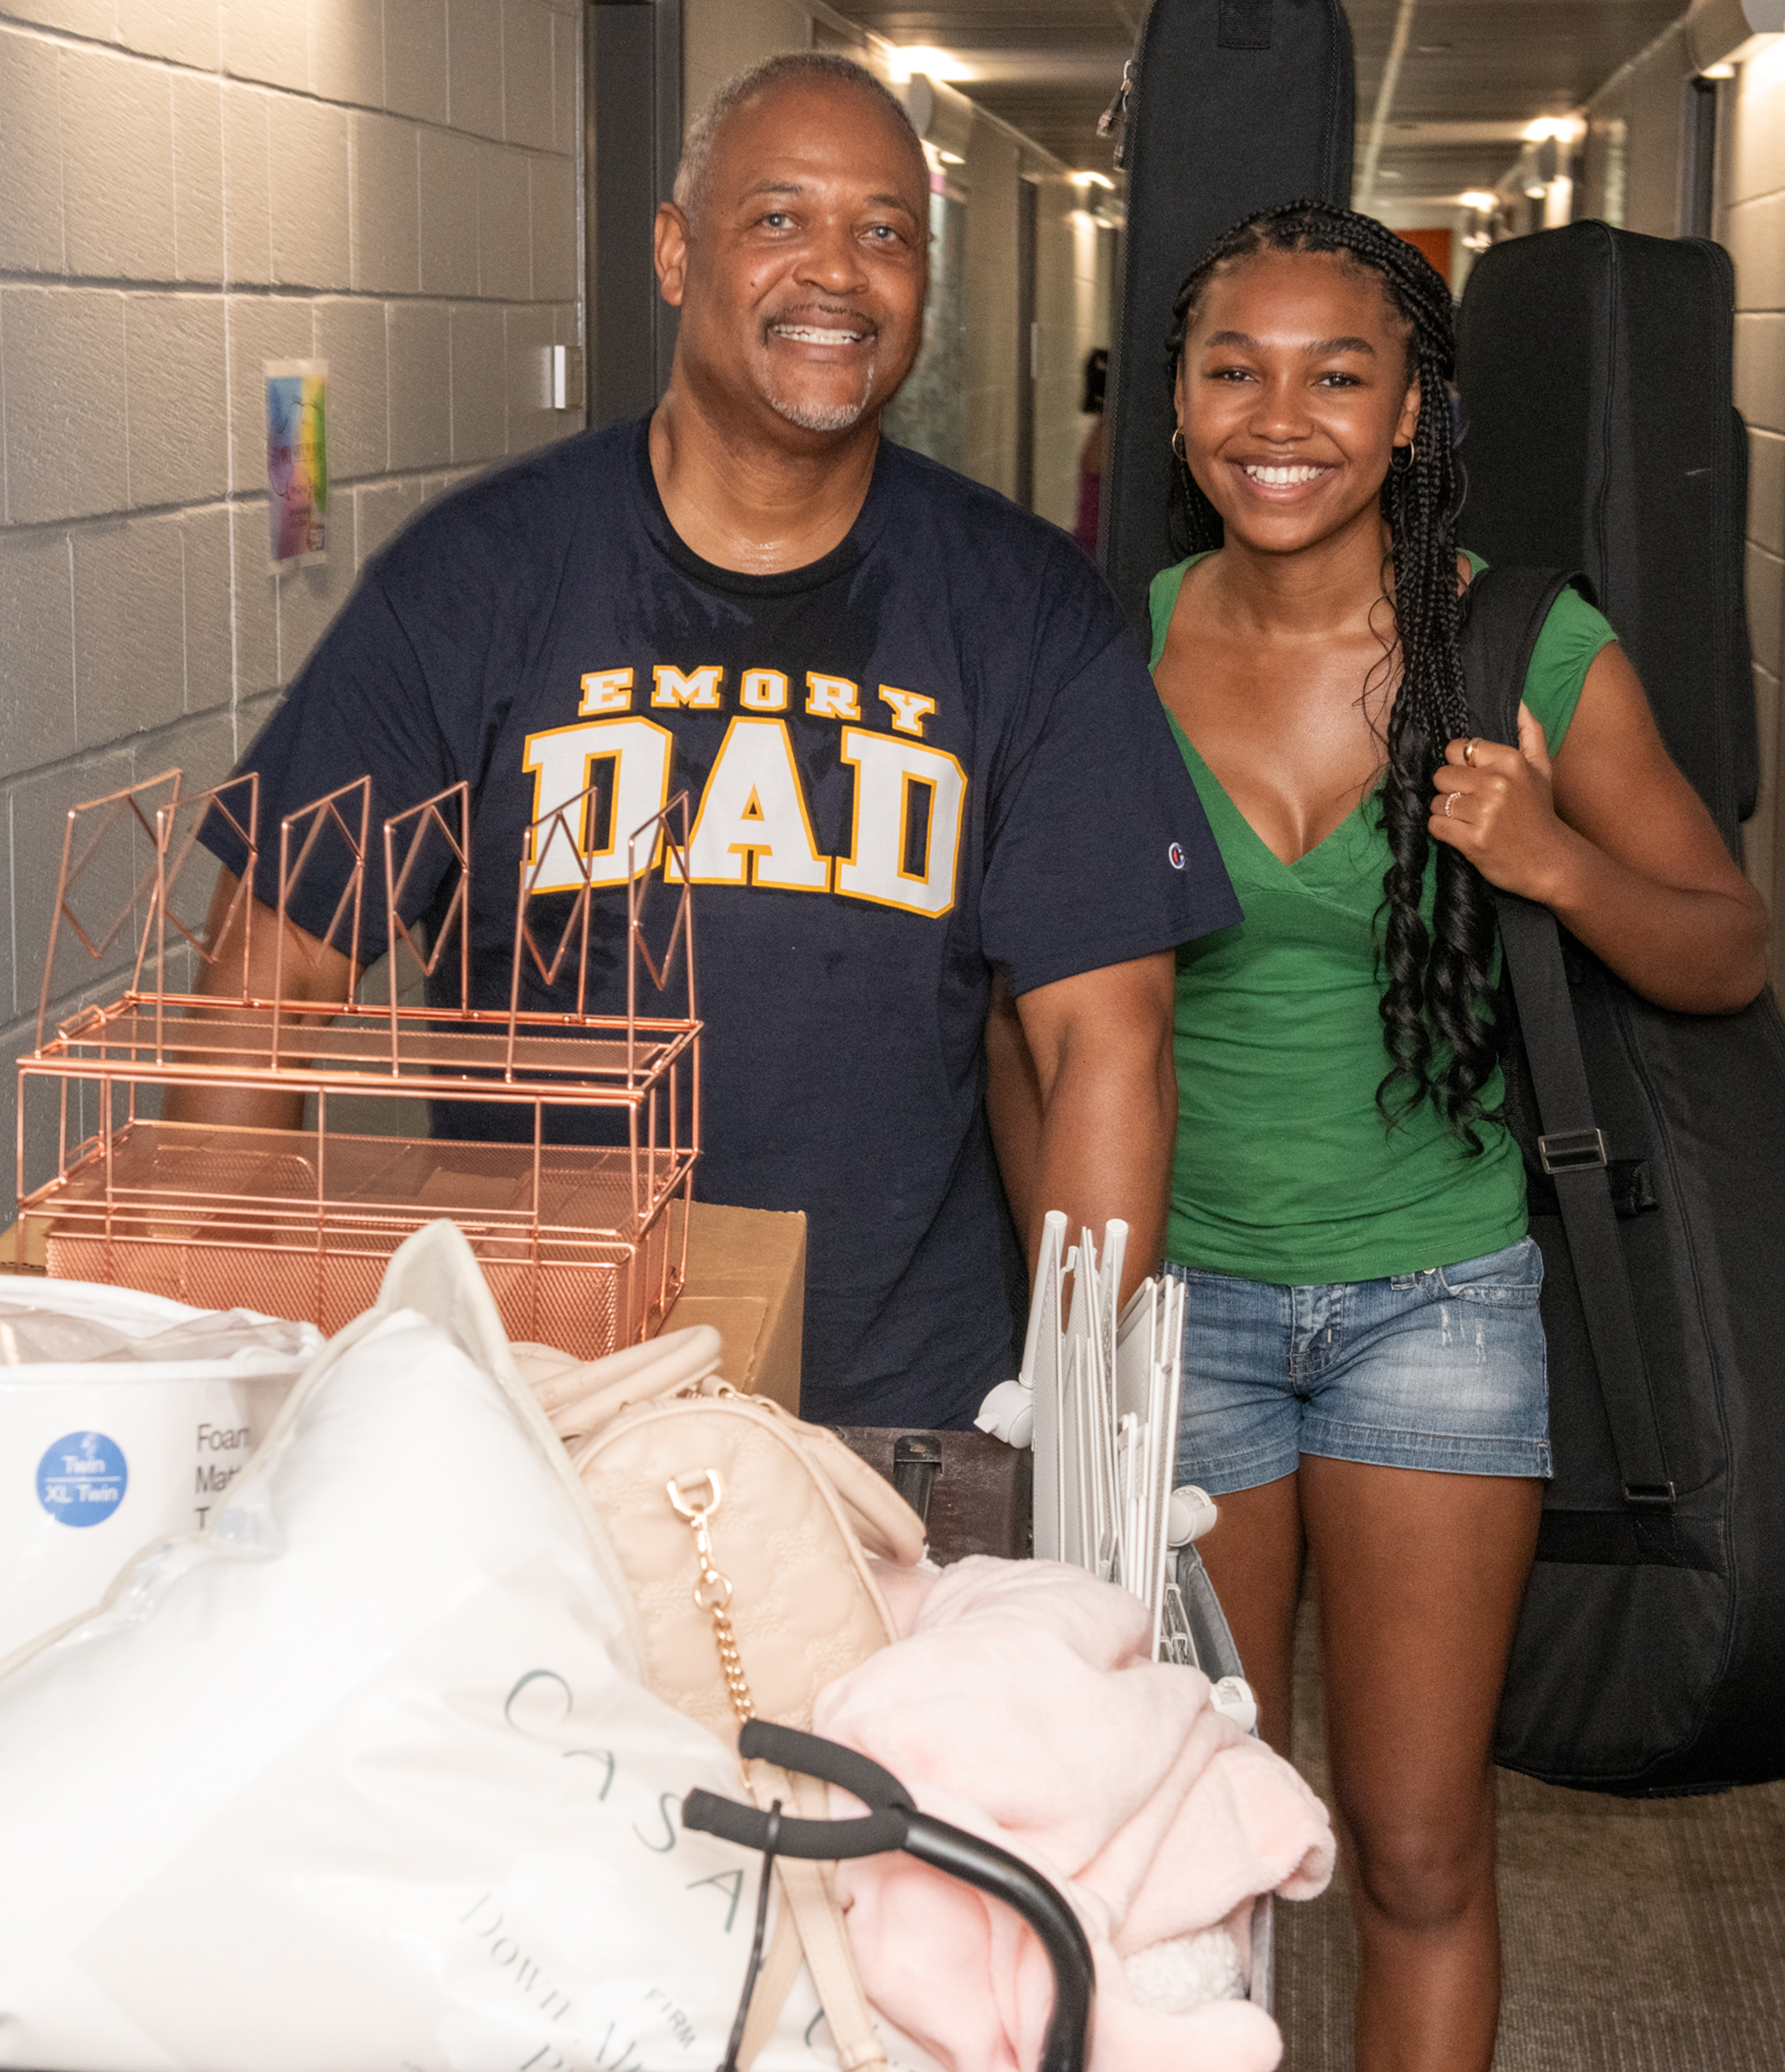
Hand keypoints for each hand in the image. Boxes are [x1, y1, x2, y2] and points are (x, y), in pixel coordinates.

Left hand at [1429, 703, 1575, 900]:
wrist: (1549, 861)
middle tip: (1470, 802)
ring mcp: (1484, 813)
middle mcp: (1496, 784)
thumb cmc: (1539, 813)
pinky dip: (1443, 830)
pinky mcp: (1473, 840)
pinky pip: (1435, 825)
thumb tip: (1520, 703)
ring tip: (1469, 819)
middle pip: (1441, 775)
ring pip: (1436, 801)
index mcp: (1510, 761)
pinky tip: (1462, 833)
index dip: (1458, 764)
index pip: (1457, 749)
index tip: (1473, 777)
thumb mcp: (1542, 769)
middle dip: (1450, 789)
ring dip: (1446, 811)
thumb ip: (1531, 734)